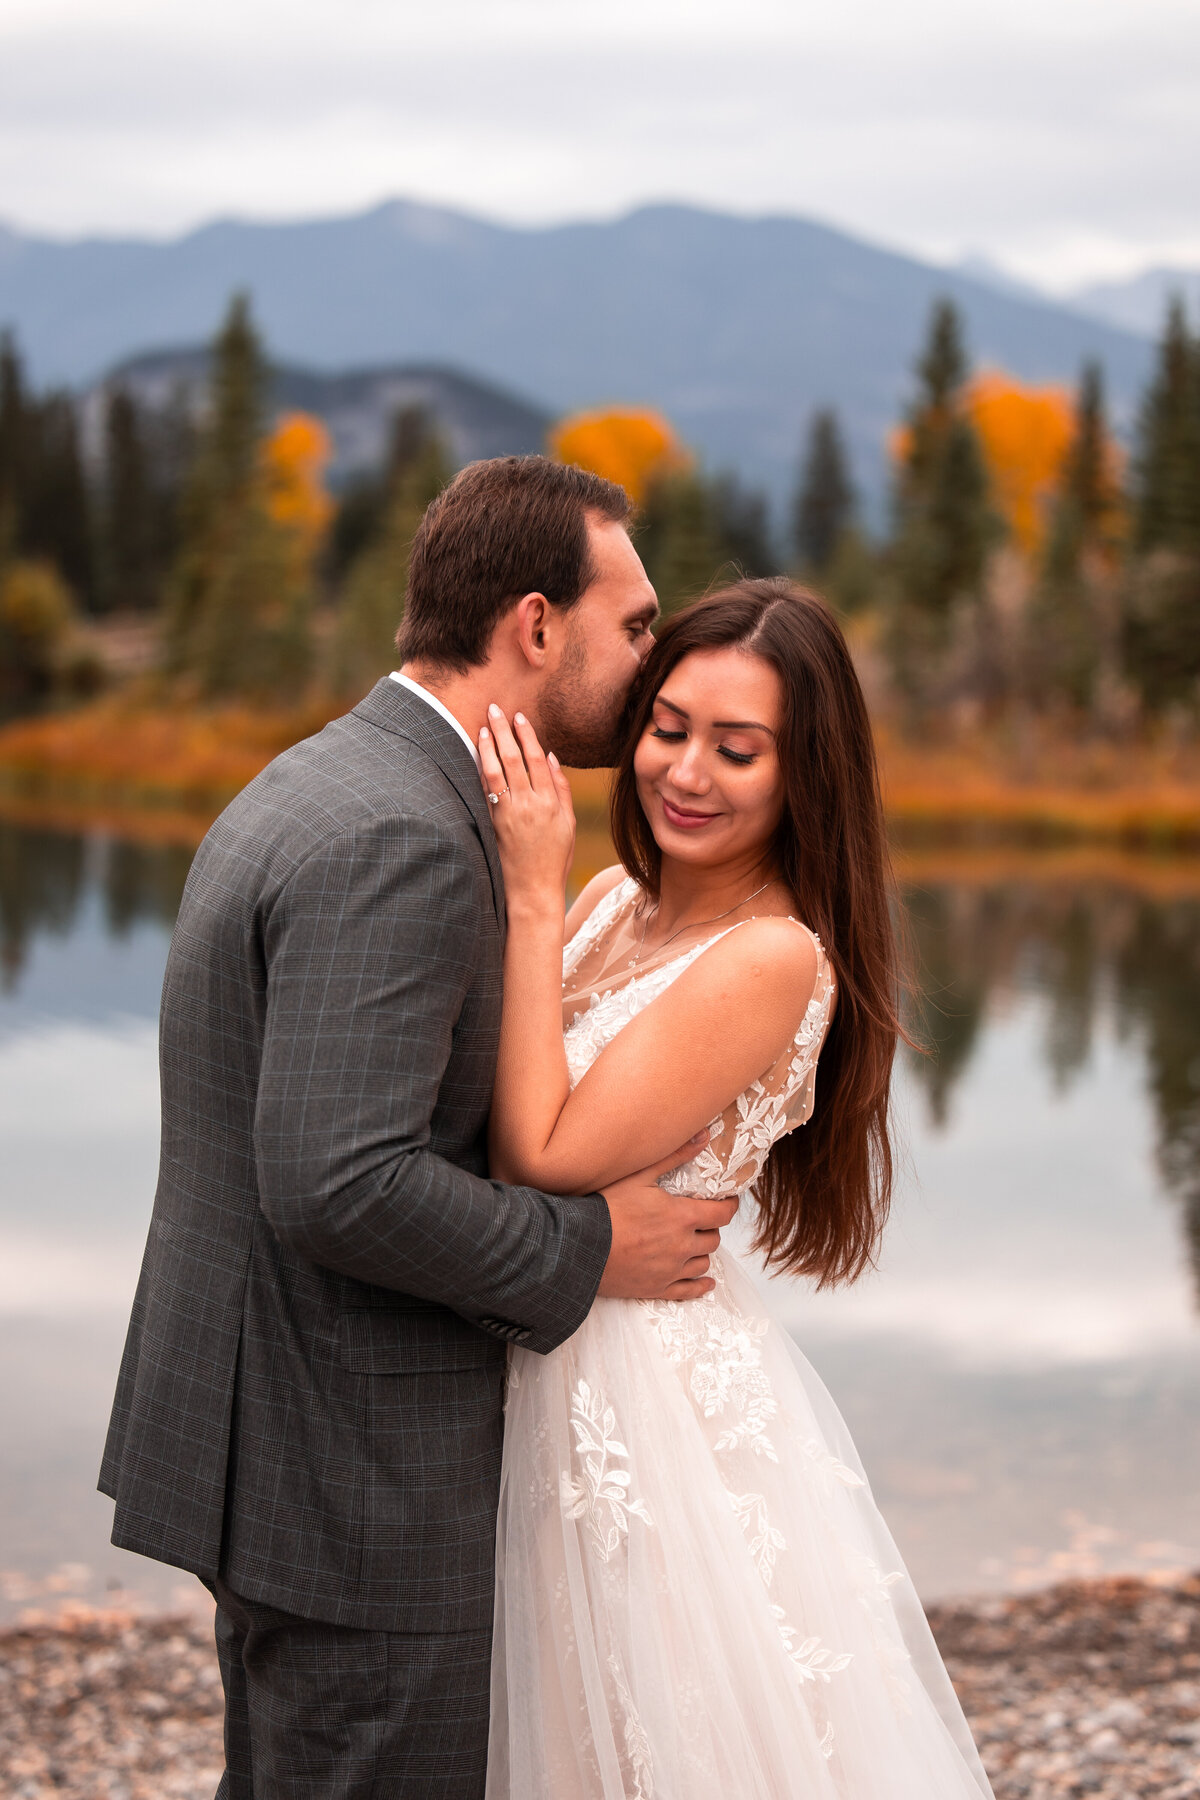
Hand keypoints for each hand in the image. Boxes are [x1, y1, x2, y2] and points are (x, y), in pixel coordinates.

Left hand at [479, 706, 575, 908]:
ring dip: (488, 746)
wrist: (533, 891)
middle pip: (513, 759)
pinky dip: (480, 771)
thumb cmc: (554, 858)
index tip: (519, 716)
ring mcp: (508, 814)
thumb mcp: (568, 824)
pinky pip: (485, 792)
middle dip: (504, 731)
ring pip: (495, 772)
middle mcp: (528, 805)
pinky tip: (476, 755)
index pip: (536, 759)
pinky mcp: (493, 825)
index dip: (527, 735)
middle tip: (495, 708)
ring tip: (483, 726)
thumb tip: (550, 756)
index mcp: (550, 802)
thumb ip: (561, 789)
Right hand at [598, 1133, 738, 1301]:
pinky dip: (700, 1285)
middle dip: (710, 1228)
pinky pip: (689, 1291)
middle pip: (713, 1239)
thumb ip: (675, 1156)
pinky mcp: (657, 1288)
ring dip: (702, 1252)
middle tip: (700, 1220)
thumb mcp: (640, 1175)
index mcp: (682, 1217)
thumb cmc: (607, 1207)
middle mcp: (682, 1246)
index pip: (722, 1214)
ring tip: (693, 1243)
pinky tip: (705, 1281)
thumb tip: (703, 1136)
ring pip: (703, 1263)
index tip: (726, 1201)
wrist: (580, 1246)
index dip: (729, 1206)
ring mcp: (671, 1270)